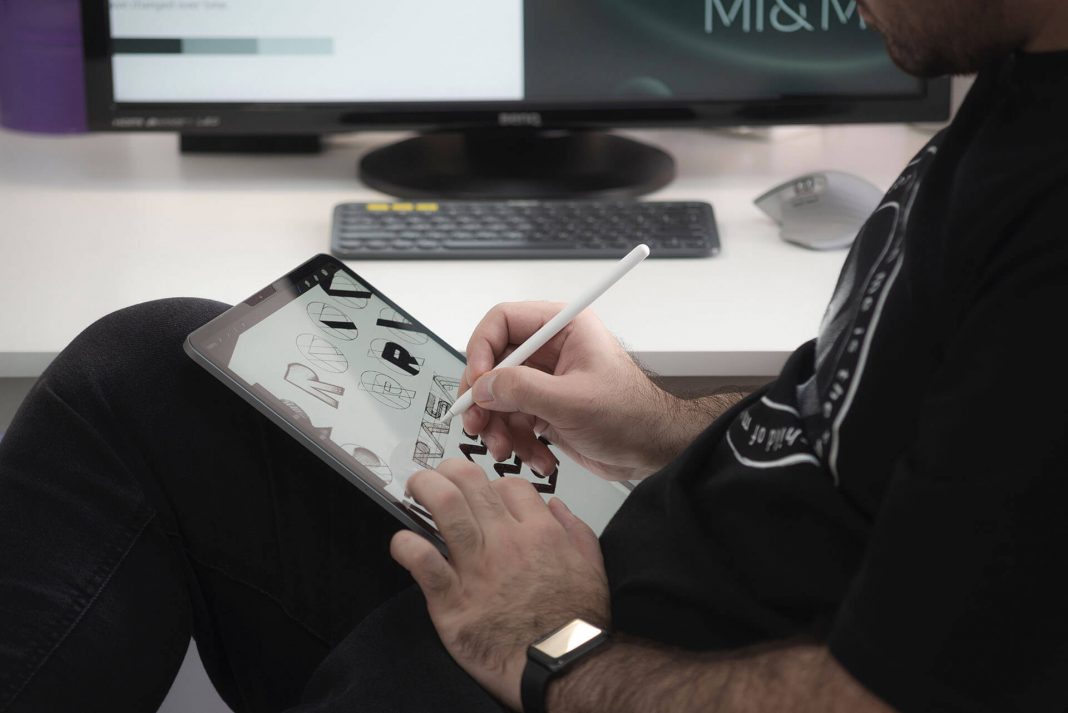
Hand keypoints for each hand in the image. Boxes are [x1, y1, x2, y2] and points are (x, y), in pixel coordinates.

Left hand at [390, 458, 609, 710]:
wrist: (563, 667)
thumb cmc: (575, 624)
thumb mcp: (592, 567)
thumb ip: (576, 530)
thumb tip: (556, 507)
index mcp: (541, 532)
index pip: (507, 484)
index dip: (489, 483)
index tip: (480, 494)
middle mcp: (507, 542)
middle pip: (470, 481)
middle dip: (447, 471)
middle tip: (436, 479)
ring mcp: (478, 568)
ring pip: (445, 506)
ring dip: (424, 488)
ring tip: (415, 490)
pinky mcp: (453, 600)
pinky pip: (422, 561)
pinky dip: (405, 545)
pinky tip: (402, 542)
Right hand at [460, 301, 693, 480]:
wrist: (653, 451)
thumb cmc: (633, 415)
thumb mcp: (572, 401)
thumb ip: (522, 390)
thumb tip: (483, 386)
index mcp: (563, 328)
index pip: (502, 321)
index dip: (482, 349)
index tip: (477, 382)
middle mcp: (551, 350)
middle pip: (493, 363)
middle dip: (484, 399)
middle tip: (477, 422)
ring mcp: (546, 381)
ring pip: (499, 397)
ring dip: (498, 427)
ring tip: (506, 448)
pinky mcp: (545, 409)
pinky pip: (513, 421)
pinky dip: (517, 442)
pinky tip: (536, 457)